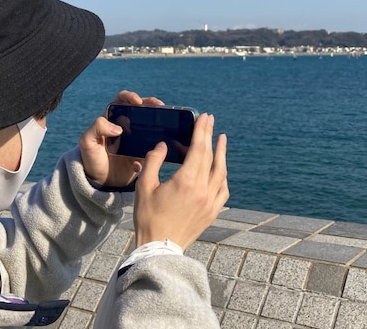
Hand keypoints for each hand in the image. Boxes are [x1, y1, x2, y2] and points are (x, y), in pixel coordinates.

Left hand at [79, 90, 163, 186]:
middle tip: (159, 106)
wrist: (100, 180)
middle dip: (151, 104)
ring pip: (149, 125)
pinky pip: (153, 145)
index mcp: (112, 118)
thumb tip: (117, 128)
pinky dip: (157, 145)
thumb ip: (96, 128)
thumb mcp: (87, 142)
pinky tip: (157, 148)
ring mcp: (136, 137)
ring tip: (164, 123)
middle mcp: (125, 125)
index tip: (137, 101)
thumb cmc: (91, 157)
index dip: (130, 97)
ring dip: (158, 122)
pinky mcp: (143, 151)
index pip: (121, 101)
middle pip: (140, 109)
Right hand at [133, 113, 228, 250]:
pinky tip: (220, 169)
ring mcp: (210, 202)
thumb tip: (163, 146)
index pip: (198, 148)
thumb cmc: (148, 216)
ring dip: (221, 153)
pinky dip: (222, 175)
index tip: (204, 117)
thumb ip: (153, 161)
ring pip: (221, 172)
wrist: (159, 248)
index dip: (202, 131)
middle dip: (210, 136)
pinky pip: (223, 189)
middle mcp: (203, 189)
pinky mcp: (212, 212)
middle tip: (210, 120)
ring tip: (221, 139)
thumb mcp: (144, 185)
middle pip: (210, 156)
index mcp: (186, 181)